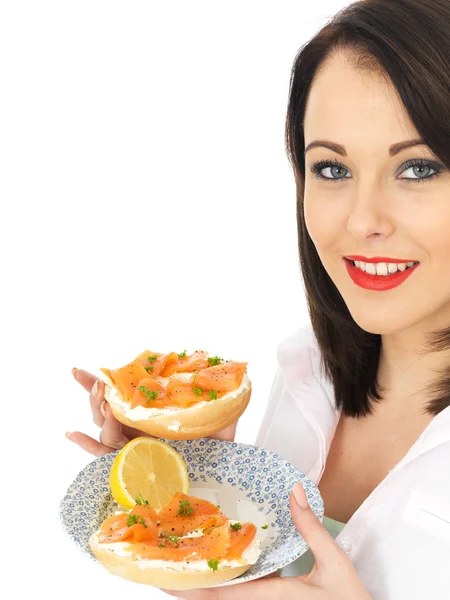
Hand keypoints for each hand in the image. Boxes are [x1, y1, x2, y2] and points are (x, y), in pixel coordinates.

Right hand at [66, 369, 238, 456]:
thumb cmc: (216, 450)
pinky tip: (71, 432)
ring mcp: (133, 447)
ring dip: (100, 413)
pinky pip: (104, 457)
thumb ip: (224, 402)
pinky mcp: (131, 466)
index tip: (90, 369)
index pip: (125, 395)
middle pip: (107, 408)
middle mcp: (138, 429)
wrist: (219, 480)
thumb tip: (239, 377)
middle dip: (96, 392)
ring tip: (104, 402)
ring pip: (106, 429)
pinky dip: (86, 445)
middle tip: (98, 383)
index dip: (105, 381)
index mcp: (153, 415)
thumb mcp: (222, 421)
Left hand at [163, 483, 371, 599]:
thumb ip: (311, 529)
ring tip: (180, 564)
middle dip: (185, 586)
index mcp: (271, 599)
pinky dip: (223, 586)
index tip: (163, 574)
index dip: (188, 586)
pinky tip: (220, 570)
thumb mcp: (335, 564)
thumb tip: (294, 491)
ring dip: (202, 585)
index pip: (219, 595)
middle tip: (159, 566)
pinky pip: (242, 596)